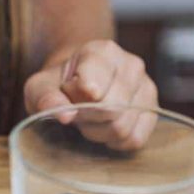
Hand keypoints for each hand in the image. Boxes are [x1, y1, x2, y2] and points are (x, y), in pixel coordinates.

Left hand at [24, 40, 158, 150]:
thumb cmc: (58, 85)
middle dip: (86, 121)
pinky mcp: (153, 110)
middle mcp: (131, 65)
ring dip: (98, 132)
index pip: (93, 90)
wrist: (77, 83)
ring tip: (88, 120)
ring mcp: (147, 87)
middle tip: (76, 113)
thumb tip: (65, 115)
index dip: (75, 102)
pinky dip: (115, 141)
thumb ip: (46, 97)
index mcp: (102, 51)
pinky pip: (135, 139)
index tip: (68, 95)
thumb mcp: (40, 87)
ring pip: (123, 127)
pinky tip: (104, 128)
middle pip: (111, 111)